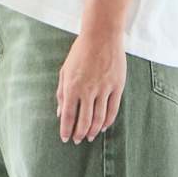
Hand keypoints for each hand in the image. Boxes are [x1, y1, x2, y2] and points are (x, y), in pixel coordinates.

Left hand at [57, 27, 125, 142]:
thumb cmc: (81, 52)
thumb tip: (60, 113)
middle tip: (78, 140)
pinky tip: (103, 127)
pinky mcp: (117, 86)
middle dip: (80, 134)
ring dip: (93, 130)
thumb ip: (62, 93)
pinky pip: (113, 109)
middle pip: (84, 120)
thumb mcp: (65, 71)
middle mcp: (88, 90)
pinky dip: (108, 121)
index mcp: (72, 86)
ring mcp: (104, 89)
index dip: (66, 130)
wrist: (102, 35)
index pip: (68, 116)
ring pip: (99, 118)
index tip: (65, 138)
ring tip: (90, 137)